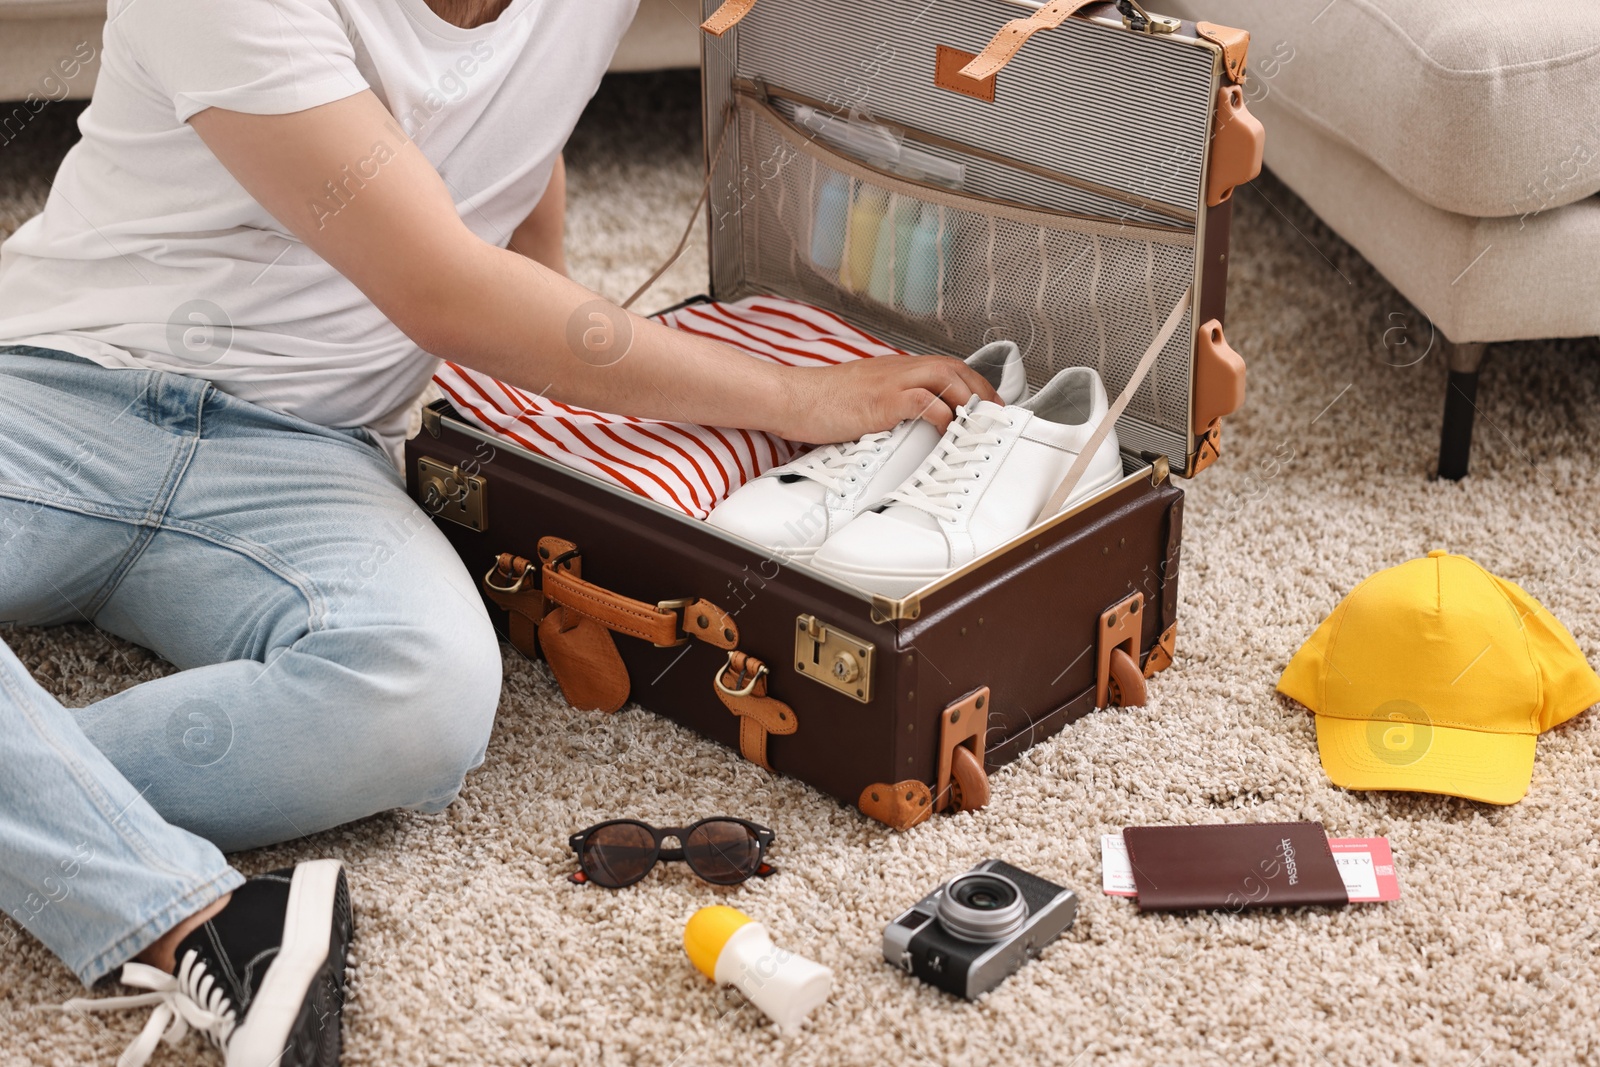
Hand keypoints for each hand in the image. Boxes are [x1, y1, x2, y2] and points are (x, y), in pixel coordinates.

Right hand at [775, 355, 1003, 444]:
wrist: (790, 398)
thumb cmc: (819, 403)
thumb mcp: (861, 400)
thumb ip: (887, 406)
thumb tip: (908, 425)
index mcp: (894, 370)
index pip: (945, 367)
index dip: (972, 384)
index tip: (987, 406)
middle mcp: (896, 370)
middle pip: (953, 367)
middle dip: (981, 391)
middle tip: (995, 416)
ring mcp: (889, 383)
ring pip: (945, 377)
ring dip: (969, 399)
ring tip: (980, 422)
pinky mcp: (880, 400)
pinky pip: (922, 400)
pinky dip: (942, 413)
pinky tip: (947, 430)